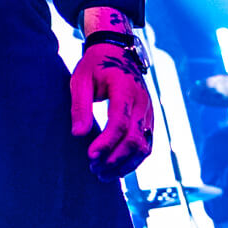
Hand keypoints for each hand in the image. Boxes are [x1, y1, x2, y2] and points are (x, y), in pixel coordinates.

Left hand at [69, 38, 153, 180]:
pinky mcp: (149, 120)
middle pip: (135, 139)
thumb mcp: (81, 79)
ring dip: (125, 164)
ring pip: (144, 147)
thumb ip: (80, 106)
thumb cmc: (96, 65)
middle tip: (93, 169)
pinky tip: (116, 168)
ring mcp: (149, 113)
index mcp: (126, 90)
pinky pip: (146, 145)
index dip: (107, 142)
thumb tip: (78, 135)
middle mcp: (143, 103)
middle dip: (115, 158)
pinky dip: (133, 160)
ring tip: (102, 174)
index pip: (120, 122)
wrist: (118, 52)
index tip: (90, 155)